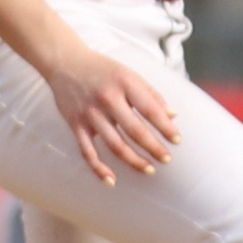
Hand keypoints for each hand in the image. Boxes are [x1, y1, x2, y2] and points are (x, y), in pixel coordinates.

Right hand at [42, 40, 181, 183]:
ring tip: (149, 169)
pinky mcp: (76, 124)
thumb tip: (173, 116)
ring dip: (134, 160)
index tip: (177, 140)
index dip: (165, 127)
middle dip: (153, 147)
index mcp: (125, 83)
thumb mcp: (130, 74)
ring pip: (115, 145)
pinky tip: (111, 180)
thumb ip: (151, 94)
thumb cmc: (103, 69)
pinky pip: (88, 151)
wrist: (65, 62)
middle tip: (166, 159)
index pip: (150, 110)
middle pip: (134, 130)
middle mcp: (107, 99)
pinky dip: (99, 168)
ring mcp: (90, 113)